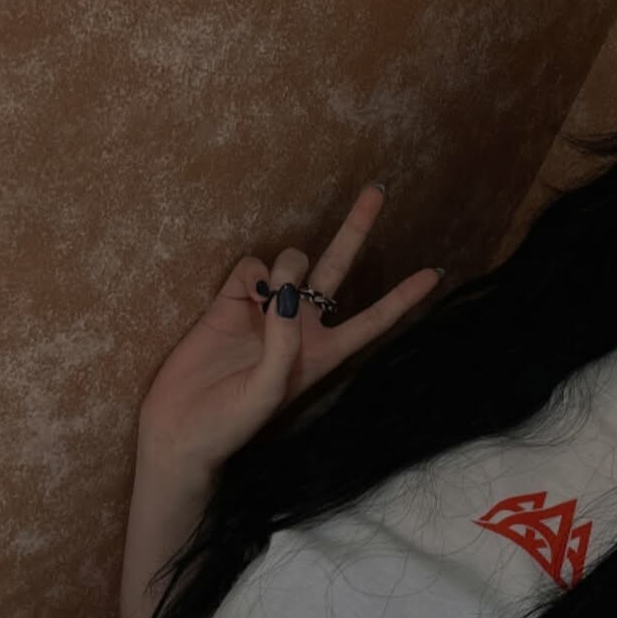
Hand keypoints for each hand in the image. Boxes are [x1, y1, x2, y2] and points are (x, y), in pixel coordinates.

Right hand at [137, 183, 442, 472]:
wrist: (181, 428)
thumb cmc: (233, 421)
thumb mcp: (270, 387)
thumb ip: (285, 337)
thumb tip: (285, 286)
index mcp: (323, 353)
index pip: (374, 319)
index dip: (403, 297)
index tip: (435, 273)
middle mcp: (300, 325)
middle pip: (338, 269)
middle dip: (356, 229)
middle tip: (378, 189)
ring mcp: (266, 309)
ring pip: (293, 262)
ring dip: (289, 267)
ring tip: (269, 297)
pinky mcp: (230, 300)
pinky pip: (251, 266)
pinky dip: (253, 272)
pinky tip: (244, 296)